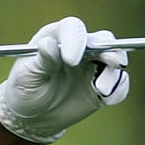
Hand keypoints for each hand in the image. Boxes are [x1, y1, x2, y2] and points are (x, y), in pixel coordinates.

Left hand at [0, 17, 131, 143]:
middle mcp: (79, 47)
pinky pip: (119, 83)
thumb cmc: (25, 88)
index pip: (72, 28)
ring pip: (115, 59)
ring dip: (114, 74)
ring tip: (101, 91)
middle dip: (110, 50)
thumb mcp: (27, 75)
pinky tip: (105, 100)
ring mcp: (94, 65)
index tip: (71, 60)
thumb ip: (41, 60)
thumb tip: (48, 45)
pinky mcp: (103, 84)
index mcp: (57, 37)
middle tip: (114, 63)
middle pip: (103, 39)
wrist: (33, 115)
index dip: (75, 40)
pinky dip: (117, 90)